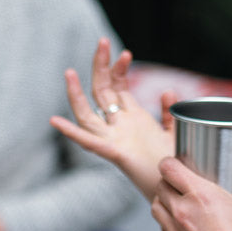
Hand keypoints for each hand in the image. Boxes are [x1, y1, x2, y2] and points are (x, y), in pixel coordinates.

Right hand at [50, 37, 175, 200]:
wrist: (176, 188)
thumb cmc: (173, 164)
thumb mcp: (174, 132)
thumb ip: (171, 112)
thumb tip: (168, 91)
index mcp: (133, 119)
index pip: (118, 86)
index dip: (119, 68)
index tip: (125, 54)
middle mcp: (119, 126)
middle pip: (102, 91)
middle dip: (100, 66)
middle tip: (102, 41)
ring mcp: (114, 139)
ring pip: (87, 113)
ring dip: (77, 93)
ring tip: (70, 72)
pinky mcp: (115, 154)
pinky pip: (88, 142)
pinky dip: (71, 132)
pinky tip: (55, 121)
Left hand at [151, 158, 231, 230]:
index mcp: (201, 195)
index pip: (168, 169)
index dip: (170, 163)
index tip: (176, 165)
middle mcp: (183, 212)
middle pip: (160, 187)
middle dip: (168, 182)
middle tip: (180, 184)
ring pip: (156, 208)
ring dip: (163, 202)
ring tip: (177, 203)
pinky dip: (168, 225)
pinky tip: (183, 226)